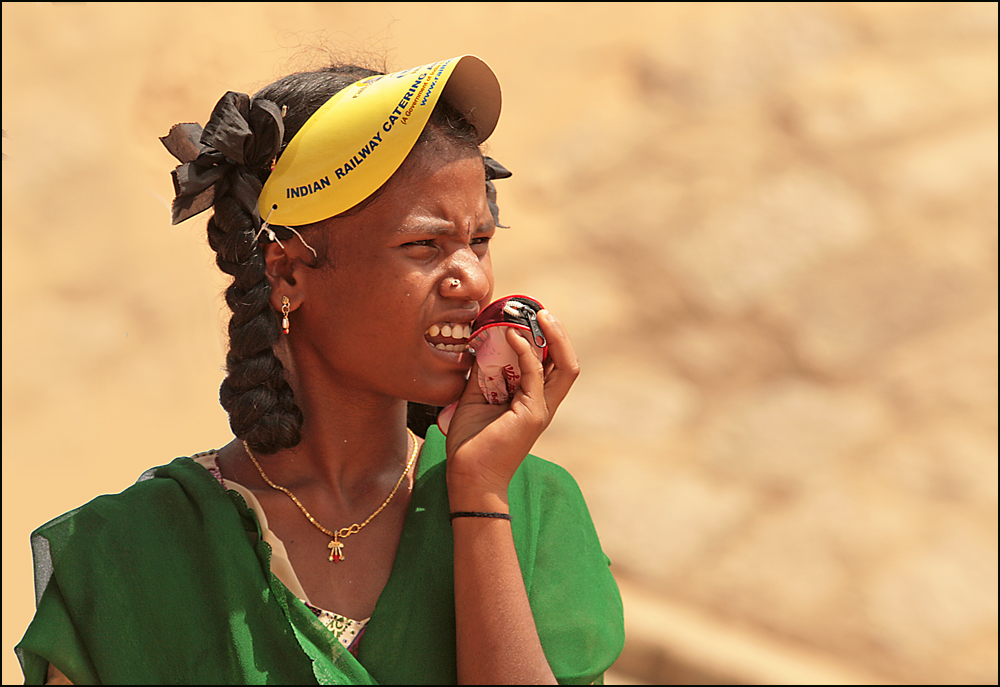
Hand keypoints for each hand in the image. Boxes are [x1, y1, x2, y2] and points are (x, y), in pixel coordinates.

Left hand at [445, 309, 578, 505]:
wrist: (468, 477)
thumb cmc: (470, 444)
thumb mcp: (474, 399)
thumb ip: (482, 374)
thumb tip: (480, 345)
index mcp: (533, 401)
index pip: (552, 365)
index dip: (547, 340)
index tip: (529, 317)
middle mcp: (543, 404)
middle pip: (568, 363)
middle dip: (559, 334)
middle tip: (542, 312)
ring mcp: (540, 409)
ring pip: (565, 366)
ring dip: (553, 336)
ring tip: (538, 315)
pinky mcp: (531, 413)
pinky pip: (535, 374)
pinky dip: (526, 350)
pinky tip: (511, 335)